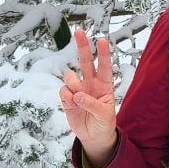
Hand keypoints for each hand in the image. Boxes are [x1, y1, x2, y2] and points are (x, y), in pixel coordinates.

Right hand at [59, 29, 117, 164]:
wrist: (94, 137)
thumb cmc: (104, 123)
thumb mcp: (105, 115)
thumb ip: (93, 104)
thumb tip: (78, 95)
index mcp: (105, 85)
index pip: (105, 66)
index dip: (103, 53)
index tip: (102, 40)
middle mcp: (91, 83)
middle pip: (85, 61)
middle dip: (82, 46)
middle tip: (79, 31)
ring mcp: (78, 89)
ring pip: (70, 77)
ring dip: (73, 86)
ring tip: (78, 100)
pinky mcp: (67, 98)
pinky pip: (63, 91)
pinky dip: (67, 98)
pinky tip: (72, 106)